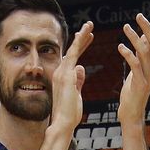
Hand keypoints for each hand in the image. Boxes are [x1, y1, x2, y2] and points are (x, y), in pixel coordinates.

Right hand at [49, 21, 93, 136]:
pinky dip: (80, 43)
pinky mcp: (66, 75)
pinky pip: (73, 54)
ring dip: (81, 36)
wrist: (63, 123)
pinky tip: (86, 34)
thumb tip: (81, 68)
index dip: (80, 47)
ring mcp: (61, 73)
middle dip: (81, 38)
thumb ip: (78, 80)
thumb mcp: (76, 93)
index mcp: (62, 77)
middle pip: (71, 51)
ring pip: (72, 49)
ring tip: (90, 25)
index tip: (88, 38)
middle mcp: (59, 72)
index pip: (72, 58)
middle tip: (89, 26)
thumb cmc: (70, 113)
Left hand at [116, 14, 149, 121]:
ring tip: (125, 27)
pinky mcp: (139, 84)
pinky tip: (120, 47)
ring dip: (135, 38)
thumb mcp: (139, 71)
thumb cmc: (133, 92)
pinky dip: (128, 54)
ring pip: (145, 52)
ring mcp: (148, 77)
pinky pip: (135, 66)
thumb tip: (143, 37)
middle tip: (139, 16)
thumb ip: (142, 55)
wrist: (132, 114)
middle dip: (148, 28)